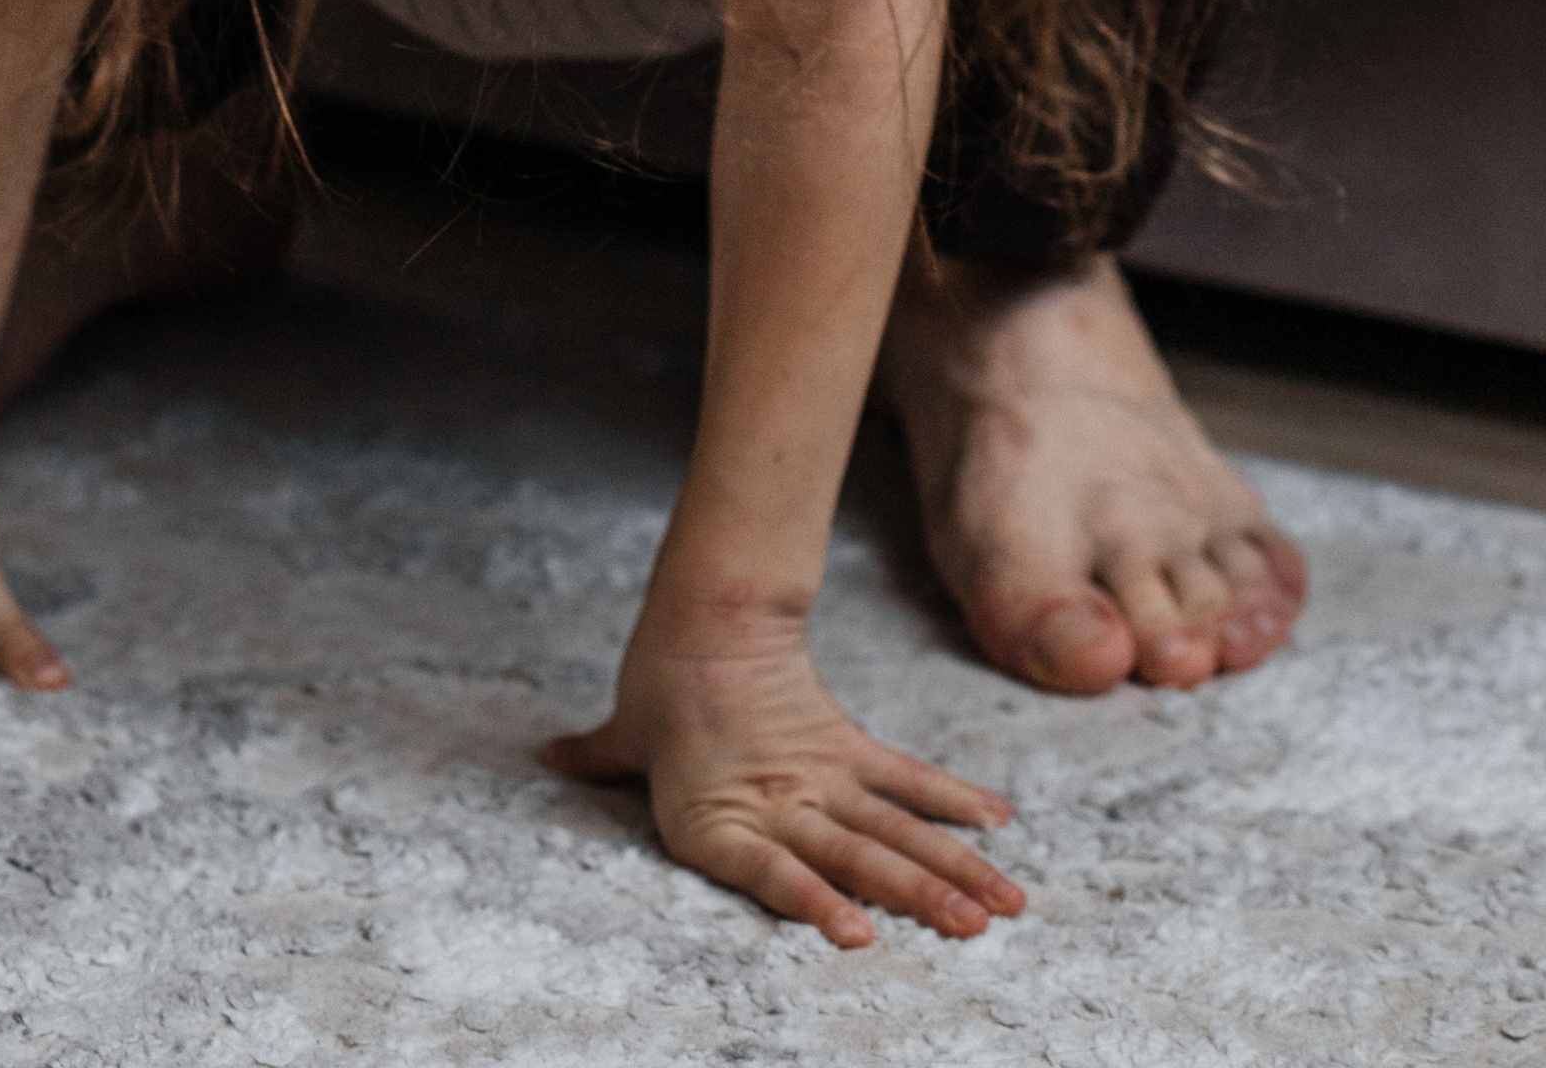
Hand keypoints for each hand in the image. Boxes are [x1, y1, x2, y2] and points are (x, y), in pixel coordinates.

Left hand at [544, 608, 1022, 950]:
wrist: (704, 608)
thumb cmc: (658, 681)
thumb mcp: (624, 732)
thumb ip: (596, 757)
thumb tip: (546, 754)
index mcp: (721, 816)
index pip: (772, 870)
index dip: (813, 902)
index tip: (860, 936)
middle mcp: (781, 802)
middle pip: (859, 855)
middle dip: (919, 895)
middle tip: (972, 932)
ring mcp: (822, 775)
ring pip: (895, 828)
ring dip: (950, 867)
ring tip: (999, 906)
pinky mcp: (847, 745)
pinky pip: (907, 777)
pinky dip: (952, 798)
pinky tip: (997, 822)